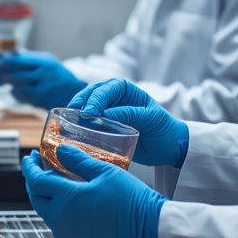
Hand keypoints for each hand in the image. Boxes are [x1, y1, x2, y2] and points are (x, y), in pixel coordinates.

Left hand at [0, 49, 85, 107]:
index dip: (10, 61)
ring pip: (20, 84)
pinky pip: (24, 95)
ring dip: (11, 83)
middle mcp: (44, 74)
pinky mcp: (41, 98)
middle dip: (7, 72)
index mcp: (45, 63)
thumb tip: (13, 53)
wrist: (73, 94)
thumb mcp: (49, 63)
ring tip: (5, 80)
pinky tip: (15, 90)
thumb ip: (33, 59)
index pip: (24, 60)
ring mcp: (42, 86)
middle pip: (20, 73)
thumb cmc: (58, 77)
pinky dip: (17, 92)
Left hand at [23, 148, 163, 237]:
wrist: (147, 229)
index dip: (30, 167)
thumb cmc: (130, 199)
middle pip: (36, 198)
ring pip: (45, 211)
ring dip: (44, 195)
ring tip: (52, 180)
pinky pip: (57, 223)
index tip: (30, 157)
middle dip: (33, 181)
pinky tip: (66, 199)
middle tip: (38, 166)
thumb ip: (78, 160)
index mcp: (67, 199)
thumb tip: (60, 150)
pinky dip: (55, 209)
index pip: (36, 181)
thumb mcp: (104, 171)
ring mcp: (67, 233)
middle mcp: (61, 219)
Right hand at [67, 79, 189, 167]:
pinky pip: (89, 123)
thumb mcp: (149, 118)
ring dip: (77, 112)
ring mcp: (107, 111)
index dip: (96, 99)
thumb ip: (128, 114)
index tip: (90, 112)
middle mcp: (114, 98)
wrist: (168, 147)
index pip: (106, 89)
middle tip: (73, 113)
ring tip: (68, 120)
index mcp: (125, 89)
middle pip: (92, 94)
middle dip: (81, 101)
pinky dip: (81, 125)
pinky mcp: (104, 126)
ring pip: (87, 106)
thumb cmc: (163, 128)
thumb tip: (105, 114)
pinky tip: (73, 129)